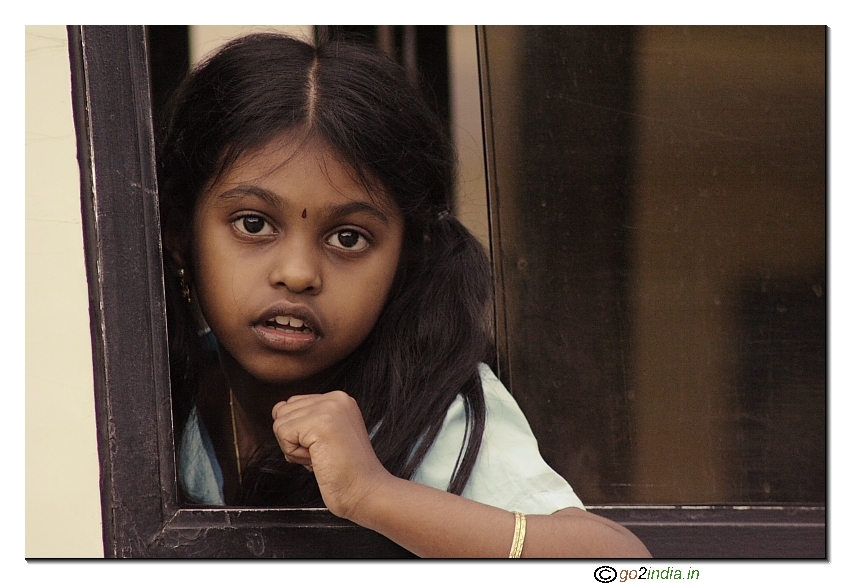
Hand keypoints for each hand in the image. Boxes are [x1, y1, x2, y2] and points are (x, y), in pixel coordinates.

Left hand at [271, 391, 389, 519]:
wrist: (366, 491)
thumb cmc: (347, 473)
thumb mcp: (327, 436)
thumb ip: (305, 419)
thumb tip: (277, 410)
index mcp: (339, 400)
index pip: (293, 404)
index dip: (299, 433)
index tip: (325, 447)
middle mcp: (335, 398)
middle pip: (284, 411)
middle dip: (295, 439)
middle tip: (323, 453)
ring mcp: (329, 408)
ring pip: (280, 423)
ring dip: (295, 448)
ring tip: (322, 456)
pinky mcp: (321, 422)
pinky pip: (283, 434)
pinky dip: (295, 455)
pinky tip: (319, 459)